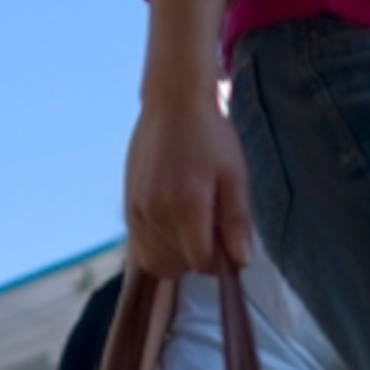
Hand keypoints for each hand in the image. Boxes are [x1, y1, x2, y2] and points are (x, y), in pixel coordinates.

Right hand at [124, 93, 253, 277]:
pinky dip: (160, 248)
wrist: (172, 104)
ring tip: (192, 225)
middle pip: (179, 266)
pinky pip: (141, 250)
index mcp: (187, 204)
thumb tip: (241, 263)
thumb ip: (237, 222)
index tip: (227, 241)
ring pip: (158, 262)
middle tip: (211, 227)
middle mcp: (156, 212)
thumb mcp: (234, 175)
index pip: (202, 262)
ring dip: (178, 256)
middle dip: (199, 257)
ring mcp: (137, 211)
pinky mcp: (128, 208)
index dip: (220, 261)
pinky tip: (174, 224)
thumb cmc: (211, 137)